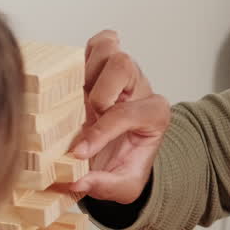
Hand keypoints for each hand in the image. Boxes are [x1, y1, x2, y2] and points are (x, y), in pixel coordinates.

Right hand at [64, 29, 169, 202]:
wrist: (123, 154)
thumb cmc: (124, 164)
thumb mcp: (123, 186)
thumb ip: (105, 186)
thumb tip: (78, 183)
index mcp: (154, 115)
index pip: (127, 114)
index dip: (100, 133)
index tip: (78, 153)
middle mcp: (140, 88)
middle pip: (124, 65)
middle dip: (99, 92)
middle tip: (87, 115)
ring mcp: (122, 73)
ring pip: (109, 48)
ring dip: (88, 72)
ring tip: (80, 97)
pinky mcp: (104, 65)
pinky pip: (98, 43)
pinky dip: (84, 56)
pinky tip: (75, 82)